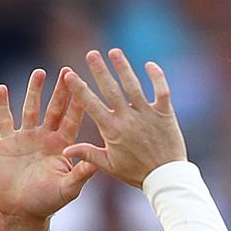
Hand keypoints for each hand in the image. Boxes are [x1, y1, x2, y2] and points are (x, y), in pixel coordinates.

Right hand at [0, 68, 96, 221]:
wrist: (23, 211)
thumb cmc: (49, 202)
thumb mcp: (69, 187)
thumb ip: (80, 174)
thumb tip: (97, 164)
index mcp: (64, 145)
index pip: (73, 119)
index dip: (78, 102)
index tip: (85, 85)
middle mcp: (47, 138)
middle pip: (55, 109)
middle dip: (61, 91)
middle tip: (67, 71)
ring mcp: (27, 138)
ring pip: (32, 109)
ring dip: (35, 91)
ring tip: (39, 72)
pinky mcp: (7, 142)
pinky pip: (5, 120)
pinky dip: (2, 105)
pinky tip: (2, 89)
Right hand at [63, 49, 186, 187]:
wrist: (165, 177)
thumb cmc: (136, 173)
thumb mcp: (109, 165)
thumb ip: (88, 153)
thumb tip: (65, 148)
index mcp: (111, 130)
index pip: (91, 104)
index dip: (79, 88)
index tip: (70, 74)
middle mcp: (128, 119)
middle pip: (111, 90)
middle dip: (99, 70)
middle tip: (91, 54)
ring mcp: (147, 114)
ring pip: (133, 86)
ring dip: (123, 68)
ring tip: (114, 52)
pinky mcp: (165, 114)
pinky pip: (161, 91)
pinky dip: (156, 77)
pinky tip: (149, 65)